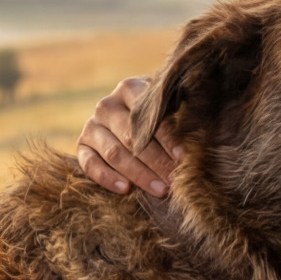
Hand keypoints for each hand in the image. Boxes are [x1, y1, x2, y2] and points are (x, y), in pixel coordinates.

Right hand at [76, 76, 181, 196]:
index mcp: (130, 89)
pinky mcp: (82, 147)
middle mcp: (107, 105)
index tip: (183, 158)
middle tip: (174, 180)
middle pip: (131, 137)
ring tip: (160, 190)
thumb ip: (179, 116)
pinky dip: (107, 178)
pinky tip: (126, 190)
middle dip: (156, 161)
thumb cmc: (158, 115)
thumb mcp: (169, 107)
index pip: (147, 115)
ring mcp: (91, 126)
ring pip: (114, 152)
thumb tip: (198, 138)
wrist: (128, 120)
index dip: (167, 137)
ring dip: (138, 174)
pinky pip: (90, 164)